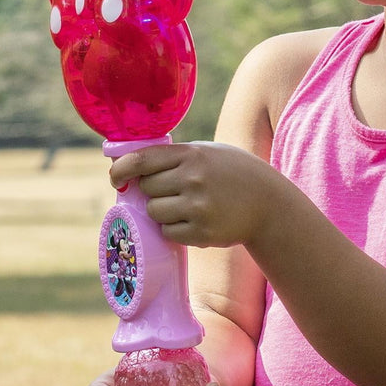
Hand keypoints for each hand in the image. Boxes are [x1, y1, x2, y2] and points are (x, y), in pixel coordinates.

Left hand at [109, 142, 280, 248]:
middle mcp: (193, 179)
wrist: (268, 203)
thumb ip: (175, 157)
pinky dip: (175, 228)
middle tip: (172, 191)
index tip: (116, 178)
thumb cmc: (233, 173)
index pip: (141, 160)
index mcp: (191, 154)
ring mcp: (197, 207)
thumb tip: (130, 167)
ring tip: (184, 206)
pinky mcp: (201, 232)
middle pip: (147, 188)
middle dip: (153, 191)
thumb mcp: (208, 153)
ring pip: (155, 212)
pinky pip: (169, 232)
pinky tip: (193, 220)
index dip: (121, 170)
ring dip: (162, 211)